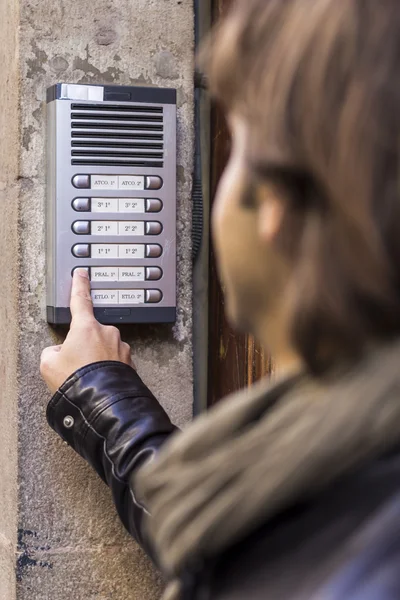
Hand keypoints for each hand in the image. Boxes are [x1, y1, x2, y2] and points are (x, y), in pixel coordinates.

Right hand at [40, 269, 134, 394]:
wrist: (101, 405)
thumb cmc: (76, 381)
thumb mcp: (49, 363)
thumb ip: (53, 350)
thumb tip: (61, 351)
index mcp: (87, 327)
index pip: (80, 300)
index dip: (79, 286)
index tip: (82, 274)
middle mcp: (108, 333)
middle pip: (91, 333)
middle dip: (83, 346)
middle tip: (74, 365)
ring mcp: (122, 348)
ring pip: (104, 349)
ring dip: (96, 359)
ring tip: (87, 377)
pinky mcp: (131, 363)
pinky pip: (114, 362)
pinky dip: (107, 369)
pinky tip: (100, 382)